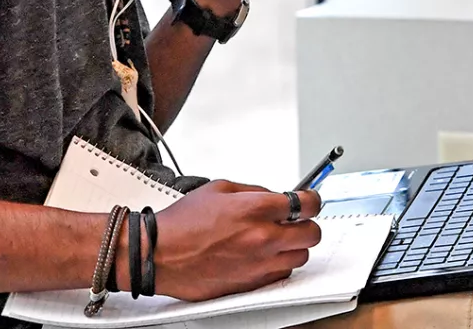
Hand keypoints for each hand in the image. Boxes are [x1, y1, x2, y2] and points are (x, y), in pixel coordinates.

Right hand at [154, 180, 321, 300]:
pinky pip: (281, 274)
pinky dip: (280, 263)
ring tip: (278, 237)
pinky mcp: (251, 284)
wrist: (159, 253)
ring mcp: (259, 264)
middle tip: (298, 219)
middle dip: (308, 223)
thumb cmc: (184, 222)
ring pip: (300, 256)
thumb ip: (255, 191)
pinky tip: (265, 253)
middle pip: (312, 233)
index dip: (312, 199)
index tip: (310, 199)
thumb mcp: (221, 188)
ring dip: (295, 245)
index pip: (306, 204)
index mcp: (256, 209)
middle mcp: (262, 238)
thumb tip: (277, 196)